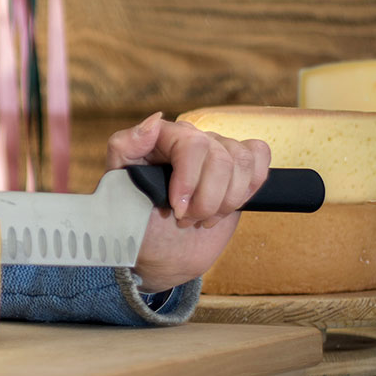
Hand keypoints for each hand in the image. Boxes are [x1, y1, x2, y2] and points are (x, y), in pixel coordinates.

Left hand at [106, 112, 271, 293]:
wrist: (159, 253)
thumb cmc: (135, 222)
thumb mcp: (115, 188)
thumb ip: (125, 148)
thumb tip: (154, 122)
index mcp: (159, 137)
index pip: (191, 143)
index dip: (189, 180)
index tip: (177, 209)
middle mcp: (190, 139)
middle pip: (220, 158)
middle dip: (206, 199)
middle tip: (185, 220)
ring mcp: (216, 151)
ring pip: (242, 162)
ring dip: (226, 200)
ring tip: (201, 219)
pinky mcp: (238, 168)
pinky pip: (259, 158)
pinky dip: (249, 187)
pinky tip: (227, 206)